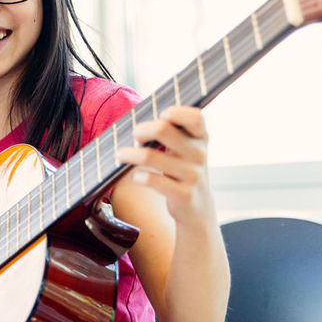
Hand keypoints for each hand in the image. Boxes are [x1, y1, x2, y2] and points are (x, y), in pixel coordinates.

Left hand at [114, 106, 211, 223]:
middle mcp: (199, 154)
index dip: (176, 112)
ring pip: (150, 156)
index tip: (160, 115)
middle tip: (134, 135)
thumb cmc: (183, 169)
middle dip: (141, 130)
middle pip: (162, 129)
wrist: (198, 208)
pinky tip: (136, 177)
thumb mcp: (186, 149)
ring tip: (120, 154)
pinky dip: (138, 177)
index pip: (195, 117)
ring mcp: (193, 175)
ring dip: (129, 154)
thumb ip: (172, 132)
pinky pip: (152, 180)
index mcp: (201, 138)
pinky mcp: (184, 195)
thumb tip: (139, 124)